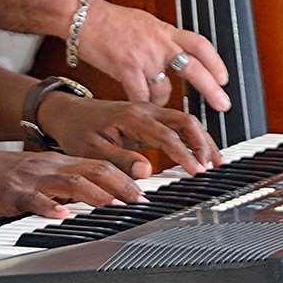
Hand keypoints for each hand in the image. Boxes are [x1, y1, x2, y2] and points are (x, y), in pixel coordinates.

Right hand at [0, 146, 144, 221]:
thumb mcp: (31, 177)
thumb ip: (56, 186)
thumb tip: (82, 202)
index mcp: (54, 163)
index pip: (96, 164)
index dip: (123, 176)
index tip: (143, 191)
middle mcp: (47, 167)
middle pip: (92, 169)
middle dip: (120, 184)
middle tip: (140, 200)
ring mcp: (30, 179)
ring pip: (69, 181)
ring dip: (95, 195)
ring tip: (114, 206)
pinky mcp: (11, 192)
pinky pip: (33, 199)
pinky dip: (49, 207)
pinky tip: (61, 215)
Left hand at [37, 96, 221, 177]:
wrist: (67, 113)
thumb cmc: (77, 131)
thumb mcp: (92, 151)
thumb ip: (120, 161)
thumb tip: (145, 172)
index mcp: (131, 117)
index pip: (166, 135)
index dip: (184, 154)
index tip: (196, 171)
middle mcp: (144, 110)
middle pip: (184, 121)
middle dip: (203, 143)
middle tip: (214, 166)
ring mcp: (149, 111)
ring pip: (185, 120)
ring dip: (202, 140)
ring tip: (216, 162)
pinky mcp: (150, 117)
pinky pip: (178, 124)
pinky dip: (193, 137)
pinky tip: (201, 152)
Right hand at [73, 0, 232, 112]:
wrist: (81, 16)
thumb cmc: (107, 20)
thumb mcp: (144, 23)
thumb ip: (161, 39)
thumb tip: (174, 51)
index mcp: (165, 31)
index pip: (200, 44)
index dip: (216, 62)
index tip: (224, 78)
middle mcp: (159, 43)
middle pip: (194, 68)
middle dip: (211, 89)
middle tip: (223, 104)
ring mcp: (144, 56)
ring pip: (164, 90)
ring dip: (160, 100)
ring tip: (151, 99)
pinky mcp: (126, 68)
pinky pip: (141, 96)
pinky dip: (140, 104)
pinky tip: (137, 105)